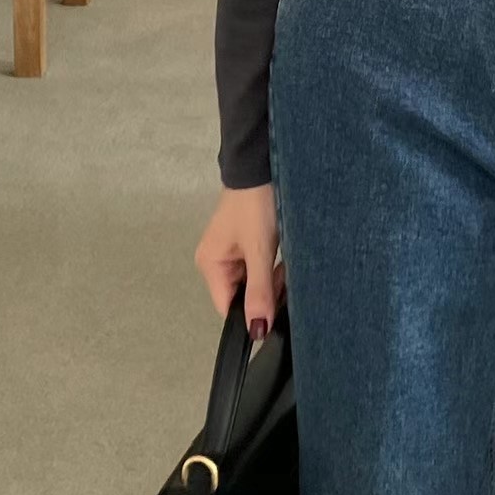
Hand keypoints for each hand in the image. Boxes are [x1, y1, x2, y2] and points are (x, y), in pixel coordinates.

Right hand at [195, 183, 286, 337]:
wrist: (262, 163)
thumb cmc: (256, 205)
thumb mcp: (259, 250)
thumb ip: (259, 292)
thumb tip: (257, 331)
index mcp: (210, 264)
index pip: (228, 308)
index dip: (252, 314)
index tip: (277, 308)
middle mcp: (216, 260)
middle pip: (242, 295)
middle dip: (266, 292)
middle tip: (283, 275)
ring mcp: (232, 250)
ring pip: (253, 281)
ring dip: (271, 278)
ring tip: (284, 261)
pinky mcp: (246, 240)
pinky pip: (258, 266)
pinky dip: (271, 265)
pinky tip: (282, 255)